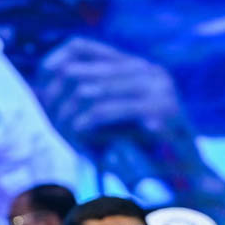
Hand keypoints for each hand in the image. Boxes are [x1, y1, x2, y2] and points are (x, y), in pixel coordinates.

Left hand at [35, 36, 204, 190]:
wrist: (185, 178)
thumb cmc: (140, 150)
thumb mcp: (108, 117)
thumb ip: (83, 97)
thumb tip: (38, 84)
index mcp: (135, 66)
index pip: (79, 46)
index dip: (52, 64)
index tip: (40, 90)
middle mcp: (147, 70)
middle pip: (77, 70)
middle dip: (58, 98)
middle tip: (54, 121)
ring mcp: (157, 87)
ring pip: (88, 90)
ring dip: (69, 115)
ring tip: (67, 132)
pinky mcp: (161, 109)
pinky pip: (104, 110)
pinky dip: (85, 124)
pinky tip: (78, 136)